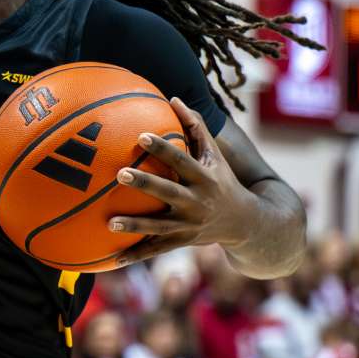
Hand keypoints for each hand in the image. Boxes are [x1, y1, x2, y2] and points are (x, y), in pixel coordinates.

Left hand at [107, 97, 257, 266]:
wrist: (248, 224)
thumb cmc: (223, 180)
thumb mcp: (214, 156)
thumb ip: (195, 127)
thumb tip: (172, 97)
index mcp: (205, 178)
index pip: (182, 160)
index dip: (163, 148)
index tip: (141, 136)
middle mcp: (197, 202)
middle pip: (168, 192)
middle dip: (145, 184)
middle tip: (120, 173)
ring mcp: (189, 225)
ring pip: (158, 227)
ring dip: (135, 226)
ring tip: (110, 223)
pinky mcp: (182, 242)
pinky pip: (155, 250)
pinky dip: (134, 256)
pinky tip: (111, 260)